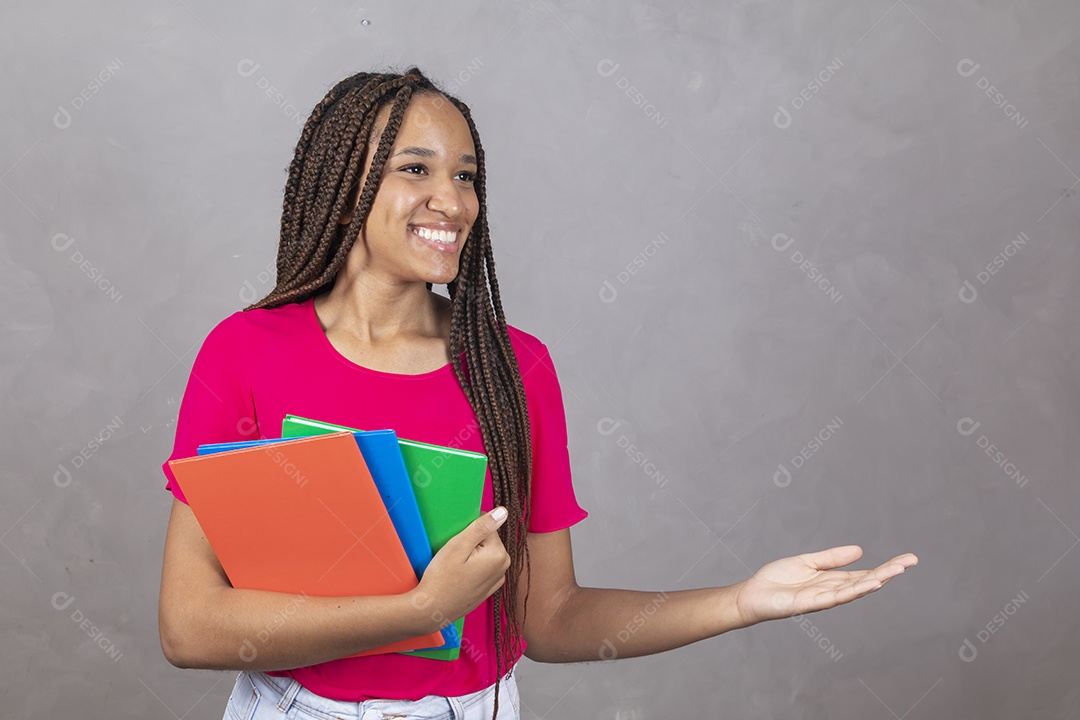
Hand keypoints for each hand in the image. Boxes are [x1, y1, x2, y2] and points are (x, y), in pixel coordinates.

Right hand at [408, 507, 511, 630]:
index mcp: (499, 554)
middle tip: (454, 555)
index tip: (457, 543)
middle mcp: (503, 567)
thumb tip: (503, 511)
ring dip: (472, 555)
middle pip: (487, 540)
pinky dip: (473, 567)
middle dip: (471, 543)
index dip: (469, 531)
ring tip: (456, 567)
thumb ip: (482, 527)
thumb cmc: (441, 578)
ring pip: (485, 553)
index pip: (487, 527)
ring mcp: (497, 579)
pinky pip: (484, 567)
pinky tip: (460, 575)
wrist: (432, 610)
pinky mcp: (490, 587)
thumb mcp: (458, 546)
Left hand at [733, 545, 917, 625]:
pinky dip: (857, 590)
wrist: (754, 593)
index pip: (866, 574)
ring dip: (879, 579)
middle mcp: (834, 591)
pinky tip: (872, 583)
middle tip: (912, 561)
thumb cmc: (778, 580)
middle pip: (868, 581)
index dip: (886, 567)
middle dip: (890, 571)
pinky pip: (839, 596)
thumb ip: (832, 558)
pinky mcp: (814, 603)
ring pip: (858, 589)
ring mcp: (826, 598)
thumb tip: (859, 550)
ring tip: (898, 569)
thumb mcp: (808, 562)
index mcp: (834, 580)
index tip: (907, 559)